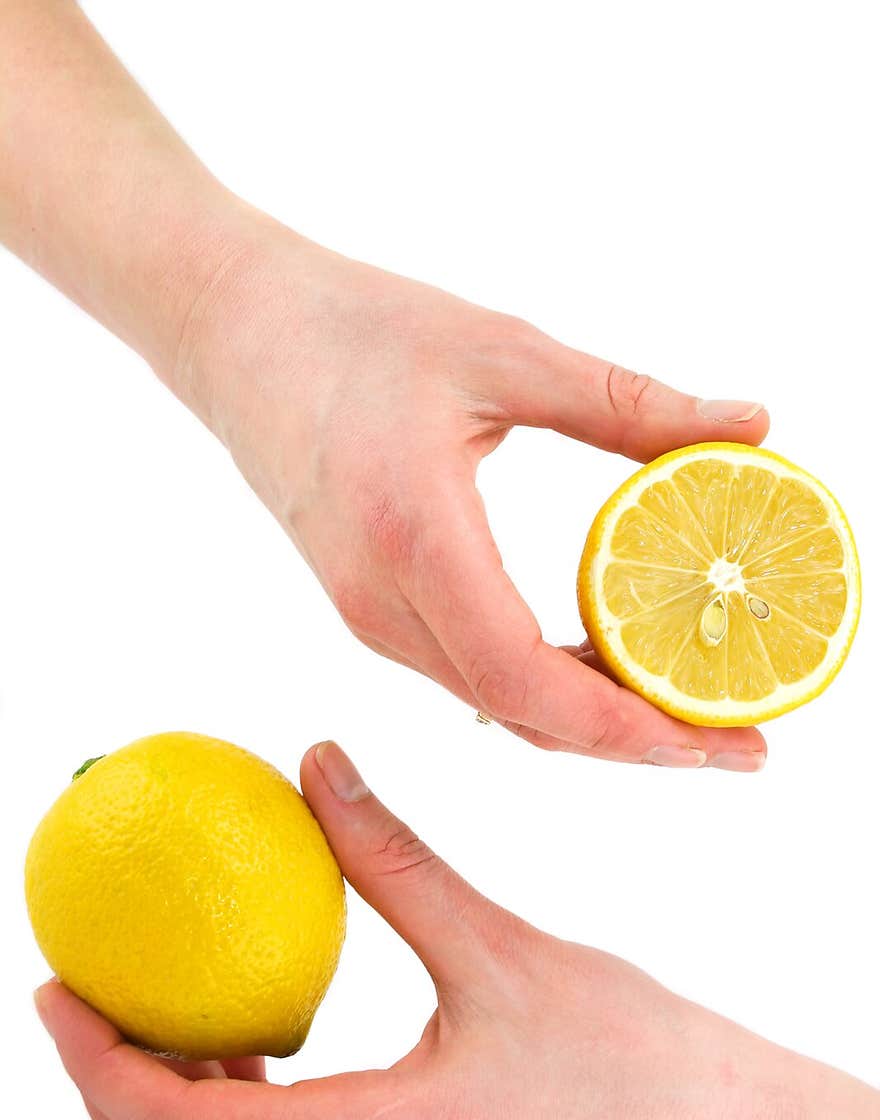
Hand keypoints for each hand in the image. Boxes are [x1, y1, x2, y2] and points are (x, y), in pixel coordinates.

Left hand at [35, 743, 879, 1119]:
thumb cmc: (633, 1056)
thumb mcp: (502, 946)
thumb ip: (392, 858)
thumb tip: (314, 766)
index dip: (92, 1064)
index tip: (54, 986)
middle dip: (104, 1090)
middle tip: (84, 992)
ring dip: (168, 1107)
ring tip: (164, 1004)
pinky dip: (236, 1116)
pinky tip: (263, 1034)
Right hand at [175, 226, 768, 769]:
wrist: (237, 333)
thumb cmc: (355, 330)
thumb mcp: (504, 351)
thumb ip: (628, 402)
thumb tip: (751, 425)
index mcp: (416, 538)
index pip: (526, 679)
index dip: (624, 727)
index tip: (713, 739)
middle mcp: (384, 602)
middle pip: (524, 715)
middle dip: (635, 745)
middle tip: (737, 744)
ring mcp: (370, 616)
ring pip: (498, 705)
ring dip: (593, 722)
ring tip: (688, 705)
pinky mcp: (371, 610)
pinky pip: (471, 674)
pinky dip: (546, 689)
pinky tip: (605, 662)